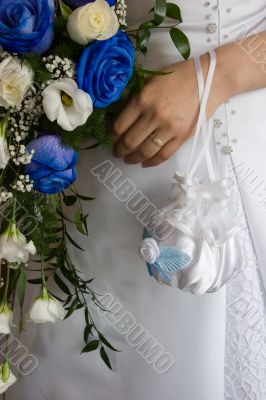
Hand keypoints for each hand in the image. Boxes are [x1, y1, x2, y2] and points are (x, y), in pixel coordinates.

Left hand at [112, 53, 228, 167]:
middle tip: (117, 152)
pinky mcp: (182, 136)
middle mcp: (154, 115)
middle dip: (120, 150)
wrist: (210, 80)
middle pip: (130, 141)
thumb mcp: (152, 80)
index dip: (112, 135)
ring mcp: (169, 128)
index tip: (111, 138)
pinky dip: (151, 162)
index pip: (120, 125)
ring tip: (128, 159)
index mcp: (143, 99)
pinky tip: (144, 163)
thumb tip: (122, 115)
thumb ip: (137, 98)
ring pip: (145, 151)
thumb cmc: (180, 76)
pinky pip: (163, 155)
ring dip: (133, 158)